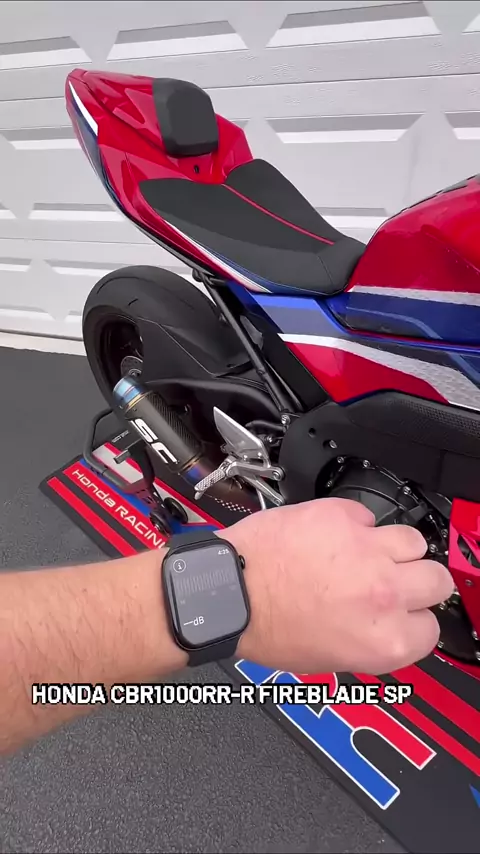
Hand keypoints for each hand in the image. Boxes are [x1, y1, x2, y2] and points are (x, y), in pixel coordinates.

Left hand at [222, 497, 453, 674]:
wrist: (230, 590)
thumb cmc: (266, 628)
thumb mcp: (329, 659)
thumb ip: (371, 641)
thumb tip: (385, 627)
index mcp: (383, 640)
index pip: (429, 628)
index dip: (413, 620)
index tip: (401, 614)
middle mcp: (383, 594)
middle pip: (437, 580)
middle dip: (418, 582)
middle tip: (394, 581)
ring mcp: (365, 550)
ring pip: (412, 540)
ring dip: (394, 549)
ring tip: (366, 555)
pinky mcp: (342, 516)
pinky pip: (369, 516)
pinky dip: (356, 525)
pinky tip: (334, 538)